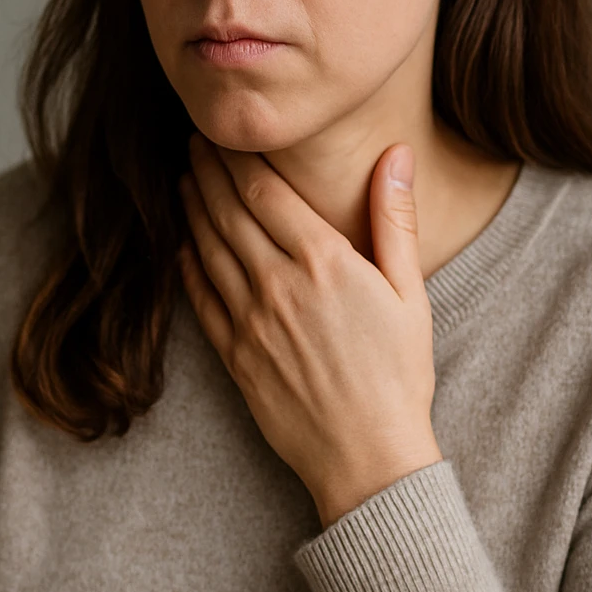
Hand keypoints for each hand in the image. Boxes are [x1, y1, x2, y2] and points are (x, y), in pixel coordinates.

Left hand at [177, 133, 442, 528]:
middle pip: (227, 211)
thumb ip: (395, 218)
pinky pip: (200, 298)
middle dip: (207, 170)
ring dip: (191, 210)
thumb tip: (396, 154)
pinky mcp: (233, 354)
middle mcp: (277, 284)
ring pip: (207, 248)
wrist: (368, 457)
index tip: (225, 133)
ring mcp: (249, 320)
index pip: (264, 190)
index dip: (238, 156)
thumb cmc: (398, 374)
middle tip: (193, 142)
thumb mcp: (410, 292)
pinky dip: (186, 265)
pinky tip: (181, 245)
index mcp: (323, 261)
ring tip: (184, 180)